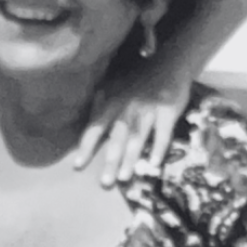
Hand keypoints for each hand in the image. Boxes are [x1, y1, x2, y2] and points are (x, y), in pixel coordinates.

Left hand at [74, 67, 192, 187]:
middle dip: (111, 160)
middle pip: (117, 137)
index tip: (78, 166)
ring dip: (131, 158)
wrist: (169, 63)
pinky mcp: (167, 111)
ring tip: (125, 177)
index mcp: (111, 103)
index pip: (96, 127)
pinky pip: (162, 133)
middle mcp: (127, 108)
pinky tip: (154, 164)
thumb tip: (86, 126)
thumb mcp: (114, 87)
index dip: (87, 147)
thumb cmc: (138, 79)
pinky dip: (159, 148)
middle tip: (105, 183)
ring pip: (138, 137)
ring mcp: (147, 110)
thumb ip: (101, 105)